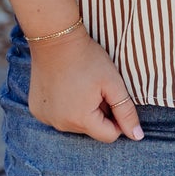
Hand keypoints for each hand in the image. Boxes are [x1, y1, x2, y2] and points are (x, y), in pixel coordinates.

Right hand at [28, 27, 142, 141]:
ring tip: (80, 86)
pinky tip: (65, 87)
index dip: (117, 119)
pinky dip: (65, 107)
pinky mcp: (36, 110)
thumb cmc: (88, 59)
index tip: (112, 98)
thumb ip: (126, 111)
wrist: (55, 39)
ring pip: (75, 124)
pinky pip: (58, 117)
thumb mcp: (113, 83)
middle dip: (99, 113)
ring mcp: (46, 118)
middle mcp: (60, 124)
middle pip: (91, 129)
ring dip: (82, 111)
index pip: (109, 135)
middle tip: (95, 88)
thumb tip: (137, 136)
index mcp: (81, 120)